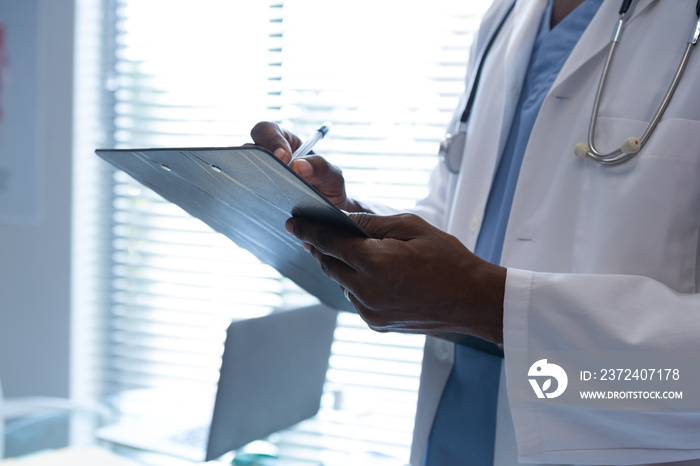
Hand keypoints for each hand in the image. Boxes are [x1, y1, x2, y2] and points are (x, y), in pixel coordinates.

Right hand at [250, 121, 363, 211]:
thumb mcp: (333, 176)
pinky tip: (262, 209)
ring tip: (265, 194)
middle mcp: (267, 157)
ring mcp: (258, 176)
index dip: (271, 140)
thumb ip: (322, 167)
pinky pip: (244, 194)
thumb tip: (298, 165)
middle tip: (271, 175)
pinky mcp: (254, 195)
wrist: (325, 215)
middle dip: (255, 158)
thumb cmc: (328, 188)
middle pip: (248, 148)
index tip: (283, 157)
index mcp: (285, 143)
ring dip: (250, 180)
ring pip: (242, 172)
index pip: (267, 130)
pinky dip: (249, 198)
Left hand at [285, 212, 505, 343]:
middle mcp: (368, 291)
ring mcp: (371, 312)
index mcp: (376, 263)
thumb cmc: (449, 260)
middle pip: (329, 265)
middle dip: (322, 248)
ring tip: (358, 254)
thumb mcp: (412, 227)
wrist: (474, 301)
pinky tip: (376, 275)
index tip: (293, 223)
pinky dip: (357, 284)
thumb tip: (342, 220)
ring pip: (341, 284)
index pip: (329, 243)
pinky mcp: (377, 324)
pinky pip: (355, 299)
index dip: (308, 230)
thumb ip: (372, 224)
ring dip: (342, 267)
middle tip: (317, 233)